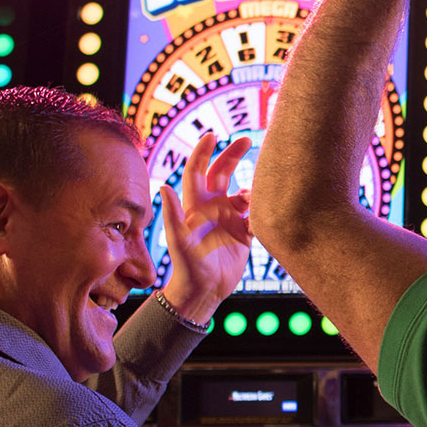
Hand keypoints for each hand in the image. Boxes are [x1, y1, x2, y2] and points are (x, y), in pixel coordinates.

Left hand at [158, 132, 252, 322]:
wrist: (204, 291)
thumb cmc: (187, 267)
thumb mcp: (179, 242)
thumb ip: (172, 215)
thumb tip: (163, 186)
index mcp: (194, 205)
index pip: (198, 171)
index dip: (204, 152)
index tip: (213, 135)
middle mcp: (211, 207)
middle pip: (222, 172)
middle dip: (233, 154)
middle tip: (249, 140)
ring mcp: (228, 218)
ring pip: (243, 192)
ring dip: (253, 189)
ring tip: (257, 199)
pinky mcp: (242, 232)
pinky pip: (255, 214)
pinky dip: (262, 212)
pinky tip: (264, 219)